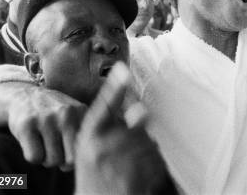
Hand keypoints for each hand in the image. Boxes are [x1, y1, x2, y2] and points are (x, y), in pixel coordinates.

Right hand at [7, 86, 86, 169]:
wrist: (24, 95)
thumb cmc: (54, 114)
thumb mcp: (74, 115)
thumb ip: (83, 134)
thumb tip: (81, 162)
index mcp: (81, 112)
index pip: (86, 149)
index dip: (76, 155)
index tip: (68, 148)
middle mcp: (66, 115)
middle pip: (70, 160)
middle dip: (62, 161)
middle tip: (55, 149)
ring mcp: (46, 119)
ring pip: (52, 161)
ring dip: (46, 158)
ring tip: (44, 143)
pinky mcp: (27, 126)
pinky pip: (34, 158)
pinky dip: (33, 156)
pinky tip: (32, 142)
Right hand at [75, 62, 173, 194]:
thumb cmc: (95, 176)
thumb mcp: (91, 149)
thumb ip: (110, 127)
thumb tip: (140, 108)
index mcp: (89, 138)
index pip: (104, 106)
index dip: (115, 87)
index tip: (122, 69)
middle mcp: (104, 147)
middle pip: (138, 120)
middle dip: (141, 129)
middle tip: (127, 150)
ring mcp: (121, 162)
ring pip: (150, 140)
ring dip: (148, 149)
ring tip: (130, 166)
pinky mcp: (138, 176)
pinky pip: (157, 158)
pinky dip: (154, 165)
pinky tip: (139, 175)